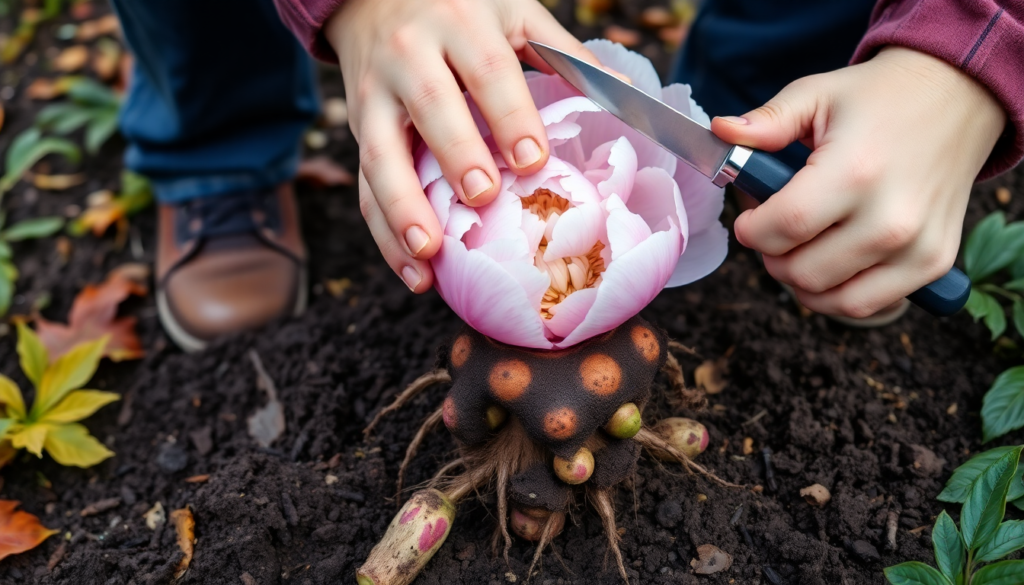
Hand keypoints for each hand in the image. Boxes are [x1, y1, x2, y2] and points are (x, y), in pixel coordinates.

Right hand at [325, 0, 601, 291]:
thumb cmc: (458, 11)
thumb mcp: (511, 13)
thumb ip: (562, 52)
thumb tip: (626, 97)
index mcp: (461, 24)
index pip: (487, 68)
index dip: (510, 114)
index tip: (533, 160)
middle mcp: (412, 55)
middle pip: (431, 106)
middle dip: (455, 153)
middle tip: (482, 197)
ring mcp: (376, 95)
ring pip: (382, 154)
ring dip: (404, 207)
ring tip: (430, 251)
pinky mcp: (358, 128)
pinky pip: (366, 183)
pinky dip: (385, 231)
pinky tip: (414, 270)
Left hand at [712, 46, 1006, 318]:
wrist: (960, 98)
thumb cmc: (879, 99)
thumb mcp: (817, 96)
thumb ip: (767, 121)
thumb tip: (720, 132)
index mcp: (856, 172)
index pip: (783, 228)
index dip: (752, 231)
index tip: (749, 220)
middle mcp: (891, 218)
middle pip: (800, 271)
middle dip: (772, 255)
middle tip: (776, 229)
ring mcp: (917, 247)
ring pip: (829, 298)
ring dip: (800, 281)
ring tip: (801, 247)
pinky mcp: (935, 264)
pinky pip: (867, 305)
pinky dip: (837, 295)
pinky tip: (830, 263)